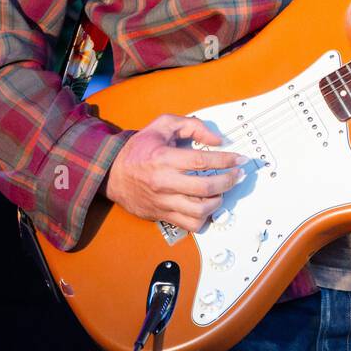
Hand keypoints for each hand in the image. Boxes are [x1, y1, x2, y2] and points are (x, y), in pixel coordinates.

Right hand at [104, 113, 248, 231]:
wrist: (112, 174)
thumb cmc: (138, 150)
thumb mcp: (162, 125)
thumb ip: (191, 126)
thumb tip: (216, 140)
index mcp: (163, 159)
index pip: (201, 161)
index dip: (225, 160)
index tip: (238, 159)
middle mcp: (164, 183)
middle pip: (205, 187)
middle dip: (228, 181)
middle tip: (237, 175)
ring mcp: (163, 202)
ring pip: (200, 210)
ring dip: (218, 201)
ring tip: (223, 191)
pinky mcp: (162, 215)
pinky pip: (190, 224)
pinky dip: (205, 218)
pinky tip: (209, 207)